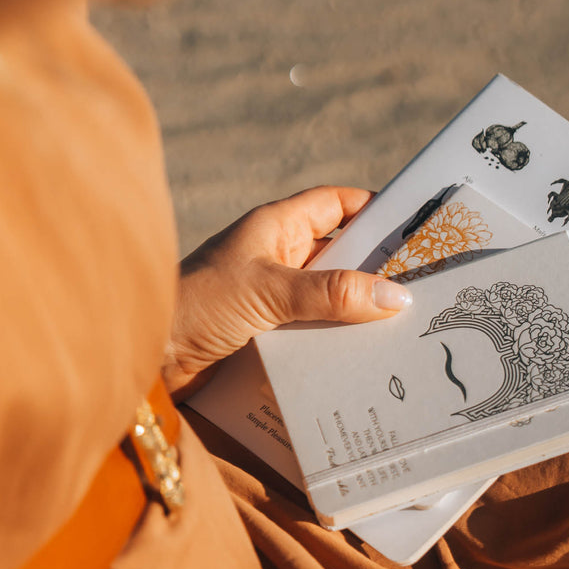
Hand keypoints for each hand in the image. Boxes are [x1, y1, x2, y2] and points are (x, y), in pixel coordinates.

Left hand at [162, 186, 411, 398]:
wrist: (141, 360)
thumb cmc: (194, 305)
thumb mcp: (268, 291)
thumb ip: (331, 293)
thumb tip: (395, 296)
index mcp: (275, 227)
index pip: (336, 204)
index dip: (374, 210)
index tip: (416, 226)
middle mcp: (276, 258)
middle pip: (341, 256)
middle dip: (378, 271)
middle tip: (427, 287)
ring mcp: (272, 300)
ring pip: (331, 301)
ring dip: (359, 317)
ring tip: (407, 332)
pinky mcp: (267, 338)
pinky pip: (314, 336)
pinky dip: (337, 346)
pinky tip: (365, 363)